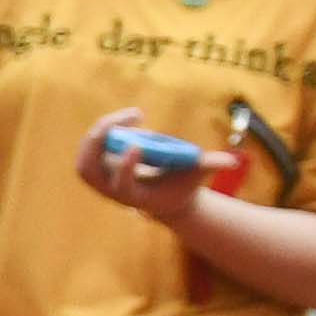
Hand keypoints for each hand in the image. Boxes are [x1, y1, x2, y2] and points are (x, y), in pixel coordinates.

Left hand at [76, 116, 213, 227]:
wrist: (162, 197)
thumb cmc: (181, 184)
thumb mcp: (196, 176)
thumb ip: (210, 167)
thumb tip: (231, 161)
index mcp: (135, 196)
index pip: (121, 184)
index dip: (125, 166)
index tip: (138, 145)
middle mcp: (111, 191)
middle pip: (90, 170)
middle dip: (102, 142)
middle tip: (126, 119)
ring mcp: (100, 182)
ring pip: (84, 160)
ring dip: (99, 135)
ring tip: (128, 118)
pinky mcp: (96, 169)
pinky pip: (87, 150)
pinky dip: (101, 133)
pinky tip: (122, 121)